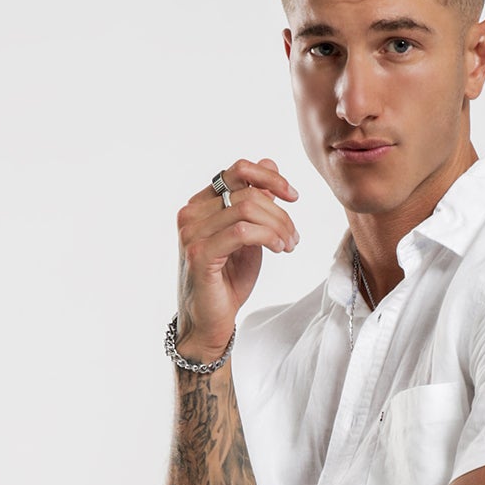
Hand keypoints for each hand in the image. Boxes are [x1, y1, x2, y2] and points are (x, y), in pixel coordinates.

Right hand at [174, 157, 299, 359]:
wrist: (211, 322)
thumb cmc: (228, 280)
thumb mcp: (248, 235)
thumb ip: (255, 202)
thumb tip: (269, 162)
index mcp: (200, 203)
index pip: (237, 170)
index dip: (270, 177)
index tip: (293, 196)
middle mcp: (190, 213)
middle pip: (247, 192)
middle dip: (280, 213)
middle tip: (294, 237)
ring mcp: (191, 233)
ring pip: (247, 209)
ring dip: (278, 226)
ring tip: (288, 245)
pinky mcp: (199, 254)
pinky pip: (242, 232)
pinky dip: (268, 237)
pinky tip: (279, 249)